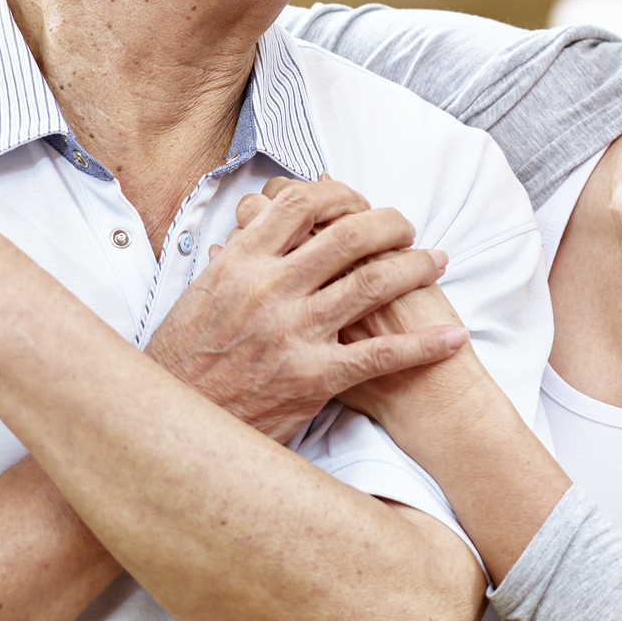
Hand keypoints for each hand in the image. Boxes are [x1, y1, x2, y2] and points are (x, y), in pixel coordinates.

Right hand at [146, 177, 468, 442]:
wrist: (170, 426)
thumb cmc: (181, 364)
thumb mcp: (195, 298)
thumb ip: (230, 261)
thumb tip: (247, 228)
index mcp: (239, 263)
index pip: (299, 204)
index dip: (338, 194)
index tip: (357, 200)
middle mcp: (269, 289)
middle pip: (348, 234)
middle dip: (389, 224)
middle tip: (408, 228)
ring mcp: (293, 332)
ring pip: (372, 283)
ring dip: (415, 267)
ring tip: (438, 261)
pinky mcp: (313, 377)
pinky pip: (380, 356)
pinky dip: (423, 346)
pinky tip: (452, 338)